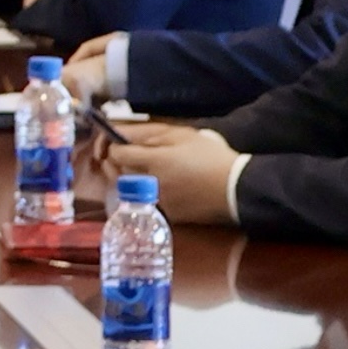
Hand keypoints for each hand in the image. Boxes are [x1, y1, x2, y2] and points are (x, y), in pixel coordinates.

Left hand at [108, 122, 240, 224]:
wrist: (234, 189)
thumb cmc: (210, 157)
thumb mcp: (182, 135)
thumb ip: (149, 134)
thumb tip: (122, 134)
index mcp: (155, 160)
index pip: (117, 153)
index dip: (113, 145)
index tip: (118, 142)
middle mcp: (151, 183)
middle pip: (117, 172)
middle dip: (114, 162)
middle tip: (123, 154)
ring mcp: (157, 201)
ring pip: (128, 189)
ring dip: (126, 178)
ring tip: (138, 168)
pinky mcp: (166, 215)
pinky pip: (144, 202)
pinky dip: (142, 194)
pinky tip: (154, 185)